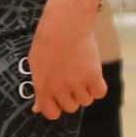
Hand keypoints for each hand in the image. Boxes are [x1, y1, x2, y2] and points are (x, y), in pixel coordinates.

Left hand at [24, 0, 105, 118]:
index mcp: (43, 86)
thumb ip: (38, 87)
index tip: (59, 99)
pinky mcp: (93, 76)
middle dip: (72, 97)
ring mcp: (77, 83)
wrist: (65, 23)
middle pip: (71, 108)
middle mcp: (59, 89)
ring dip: (86, 91)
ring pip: (86, 101)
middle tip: (72, 80)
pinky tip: (93, 75)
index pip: (51, 113)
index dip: (56, 107)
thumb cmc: (48, 39)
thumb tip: (37, 108)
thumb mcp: (36, 64)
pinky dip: (98, 87)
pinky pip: (100, 93)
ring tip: (82, 73)